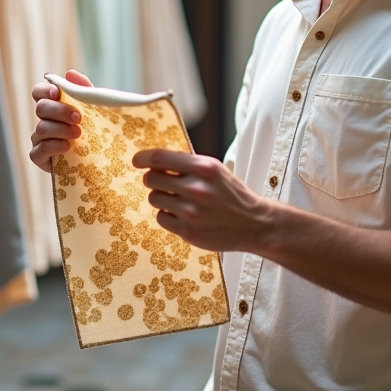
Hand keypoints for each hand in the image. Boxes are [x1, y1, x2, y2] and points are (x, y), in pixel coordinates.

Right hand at [29, 70, 91, 172]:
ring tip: (78, 134)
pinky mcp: (40, 158)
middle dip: (59, 111)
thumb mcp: (96, 110)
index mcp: (55, 106)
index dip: (44, 90)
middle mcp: (44, 121)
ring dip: (60, 129)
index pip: (39, 93)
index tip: (57, 92)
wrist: (103, 162)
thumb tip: (70, 73)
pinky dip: (53, 146)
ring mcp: (40, 140)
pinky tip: (68, 147)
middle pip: (40, 108)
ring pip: (40, 129)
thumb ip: (84, 91)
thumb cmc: (97, 132)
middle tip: (78, 118)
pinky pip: (39, 150)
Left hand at [133, 149, 273, 251]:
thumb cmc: (230, 194)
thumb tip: (153, 160)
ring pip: (154, 198)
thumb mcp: (214, 170)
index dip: (143, 158)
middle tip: (165, 184)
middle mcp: (196, 188)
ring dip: (161, 198)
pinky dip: (168, 216)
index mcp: (203, 168)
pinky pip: (161, 218)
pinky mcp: (188, 231)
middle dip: (154, 180)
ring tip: (179, 201)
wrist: (253, 223)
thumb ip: (187, 164)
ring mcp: (191, 212)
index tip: (136, 160)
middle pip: (151, 179)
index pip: (160, 158)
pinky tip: (183, 215)